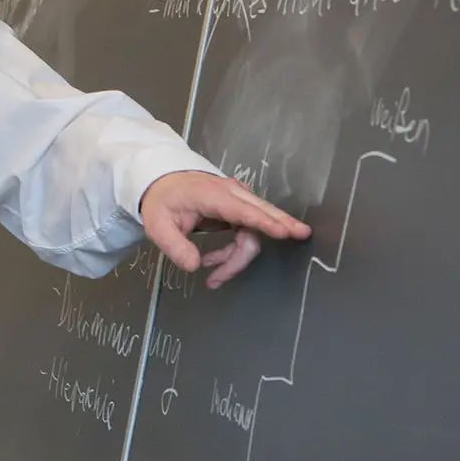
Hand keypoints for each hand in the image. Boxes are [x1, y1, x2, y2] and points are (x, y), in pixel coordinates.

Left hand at [140, 171, 311, 288]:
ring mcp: (237, 200)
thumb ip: (175, 247)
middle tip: (302, 236)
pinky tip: (214, 262)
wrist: (161, 183)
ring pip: (254, 231)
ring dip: (237, 258)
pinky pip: (247, 233)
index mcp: (213, 196)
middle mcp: (231, 195)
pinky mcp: (238, 209)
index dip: (265, 222)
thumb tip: (195, 266)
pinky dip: (235, 252)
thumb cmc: (162, 201)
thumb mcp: (158, 226)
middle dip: (280, 227)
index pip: (244, 210)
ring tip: (213, 277)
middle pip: (262, 214)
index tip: (284, 231)